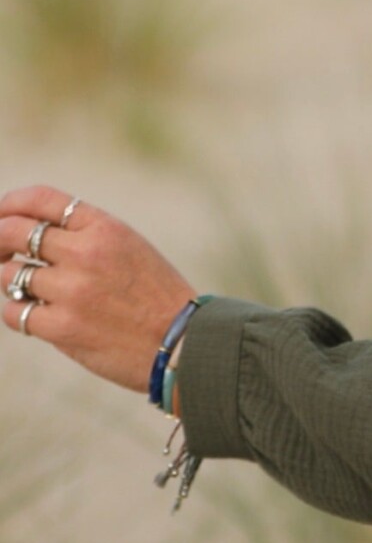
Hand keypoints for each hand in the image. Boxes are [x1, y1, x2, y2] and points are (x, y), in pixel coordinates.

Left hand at [1, 186, 198, 393]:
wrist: (183, 343)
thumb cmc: (156, 296)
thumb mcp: (130, 249)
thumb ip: (86, 236)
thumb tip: (28, 231)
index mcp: (106, 229)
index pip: (41, 200)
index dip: (9, 204)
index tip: (1, 215)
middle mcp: (86, 253)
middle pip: (12, 232)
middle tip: (2, 253)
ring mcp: (71, 291)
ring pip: (8, 274)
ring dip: (13, 281)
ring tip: (33, 290)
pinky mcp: (61, 327)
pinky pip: (13, 311)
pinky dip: (19, 313)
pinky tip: (38, 316)